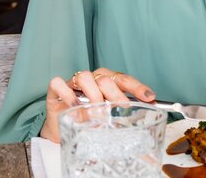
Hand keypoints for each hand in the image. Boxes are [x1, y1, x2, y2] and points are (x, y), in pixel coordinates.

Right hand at [39, 69, 156, 142]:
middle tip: (122, 108)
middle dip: (116, 94)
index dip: (137, 87)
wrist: (62, 128)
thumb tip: (144, 115)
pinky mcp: (55, 90)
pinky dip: (67, 94)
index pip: (124, 80)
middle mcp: (92, 79)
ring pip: (84, 77)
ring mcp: (73, 83)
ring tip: (98, 110)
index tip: (149, 97)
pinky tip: (74, 105)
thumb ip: (122, 113)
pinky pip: (59, 83)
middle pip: (106, 79)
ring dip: (93, 94)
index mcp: (107, 81)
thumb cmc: (87, 119)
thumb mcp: (107, 117)